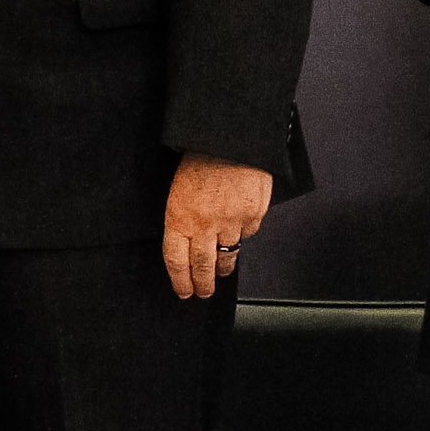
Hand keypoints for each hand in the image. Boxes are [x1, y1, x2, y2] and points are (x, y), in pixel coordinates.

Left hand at [163, 152, 272, 300]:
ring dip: (224, 267)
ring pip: (228, 254)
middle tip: (203, 293)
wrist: (229, 137)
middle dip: (203, 284)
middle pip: (203, 266)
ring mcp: (231, 221)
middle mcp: (204, 224)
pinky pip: (248, 233)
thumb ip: (183, 218)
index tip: (184, 291)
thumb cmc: (199, 158)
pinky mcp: (253, 214)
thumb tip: (190, 243)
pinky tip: (239, 232)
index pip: (176, 260)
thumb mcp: (178, 189)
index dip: (180, 280)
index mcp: (178, 216)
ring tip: (221, 273)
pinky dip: (243, 234)